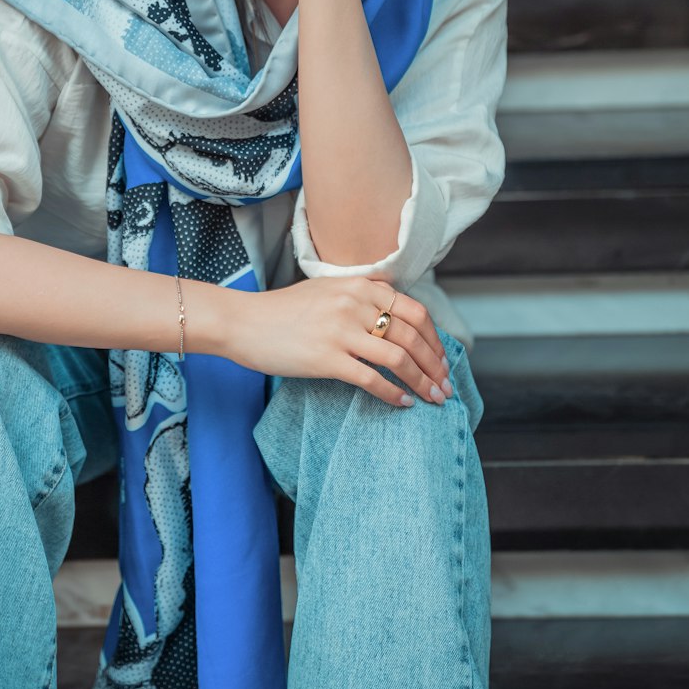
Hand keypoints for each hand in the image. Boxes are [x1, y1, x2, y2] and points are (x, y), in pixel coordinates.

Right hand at [229, 276, 451, 406]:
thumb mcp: (326, 289)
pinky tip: (403, 403)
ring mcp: (340, 331)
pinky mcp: (326, 358)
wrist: (243, 322)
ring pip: (398, 358)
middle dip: (435, 365)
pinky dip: (393, 393)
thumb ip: (361, 295)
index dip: (435, 339)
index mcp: (357, 285)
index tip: (442, 360)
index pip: (414, 311)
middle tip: (445, 386)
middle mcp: (353, 304)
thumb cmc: (283, 310)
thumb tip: (396, 309)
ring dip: (422, 381)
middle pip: (412, 336)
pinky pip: (372, 379)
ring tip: (432, 399)